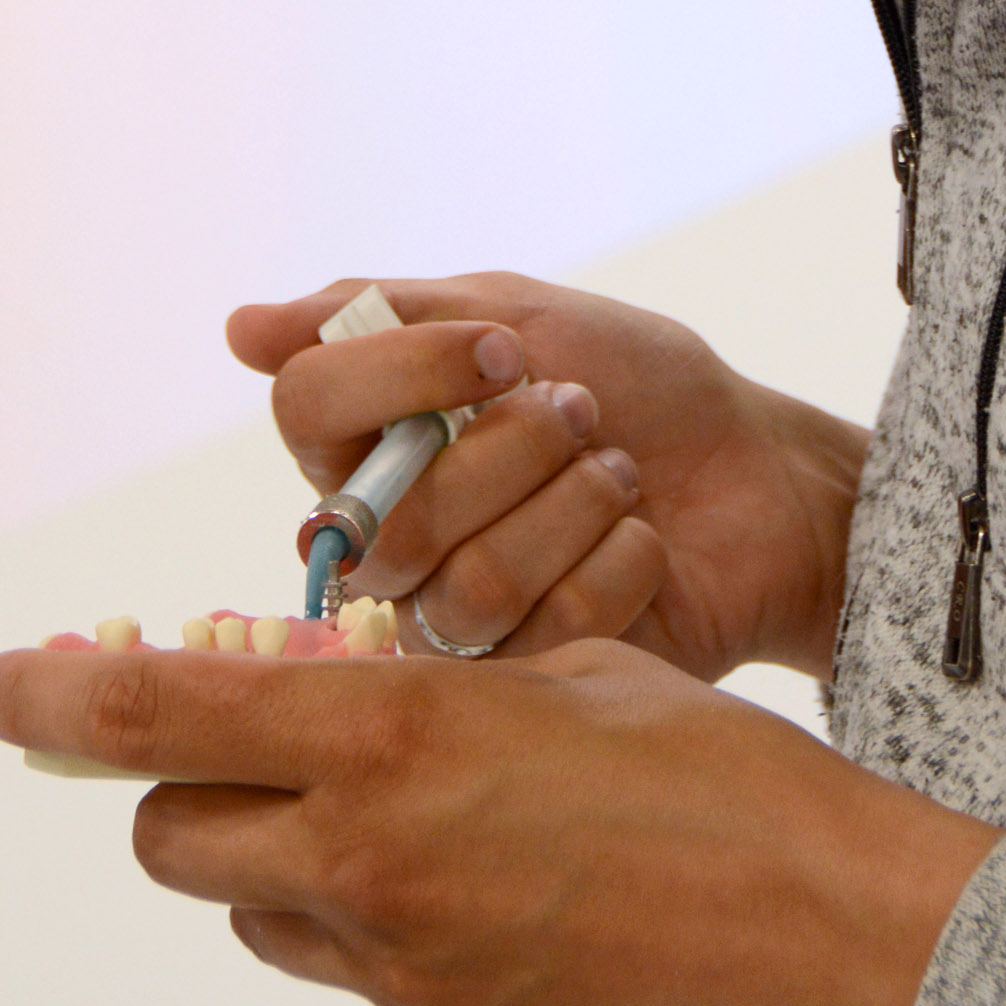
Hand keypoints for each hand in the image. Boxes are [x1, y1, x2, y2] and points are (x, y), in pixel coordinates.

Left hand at [0, 632, 998, 1005]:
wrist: (826, 932)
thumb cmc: (715, 774)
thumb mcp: (558, 672)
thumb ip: (426, 687)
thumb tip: (345, 683)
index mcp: (394, 739)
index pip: (162, 712)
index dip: (57, 695)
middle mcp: (370, 860)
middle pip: (171, 835)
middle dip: (180, 785)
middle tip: (241, 741)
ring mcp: (401, 968)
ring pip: (251, 913)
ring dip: (272, 856)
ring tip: (381, 811)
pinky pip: (350, 966)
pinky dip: (368, 915)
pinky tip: (472, 881)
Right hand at [227, 273, 868, 678]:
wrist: (767, 475)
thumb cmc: (642, 387)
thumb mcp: (520, 314)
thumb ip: (386, 316)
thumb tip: (238, 329)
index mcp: (372, 445)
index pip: (307, 410)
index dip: (401, 376)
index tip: (503, 350)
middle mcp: (391, 542)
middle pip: (391, 515)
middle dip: (516, 448)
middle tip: (583, 415)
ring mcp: (453, 625)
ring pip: (465, 584)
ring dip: (572, 505)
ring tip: (617, 480)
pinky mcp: (527, 690)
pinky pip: (540, 637)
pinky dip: (617, 564)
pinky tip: (642, 544)